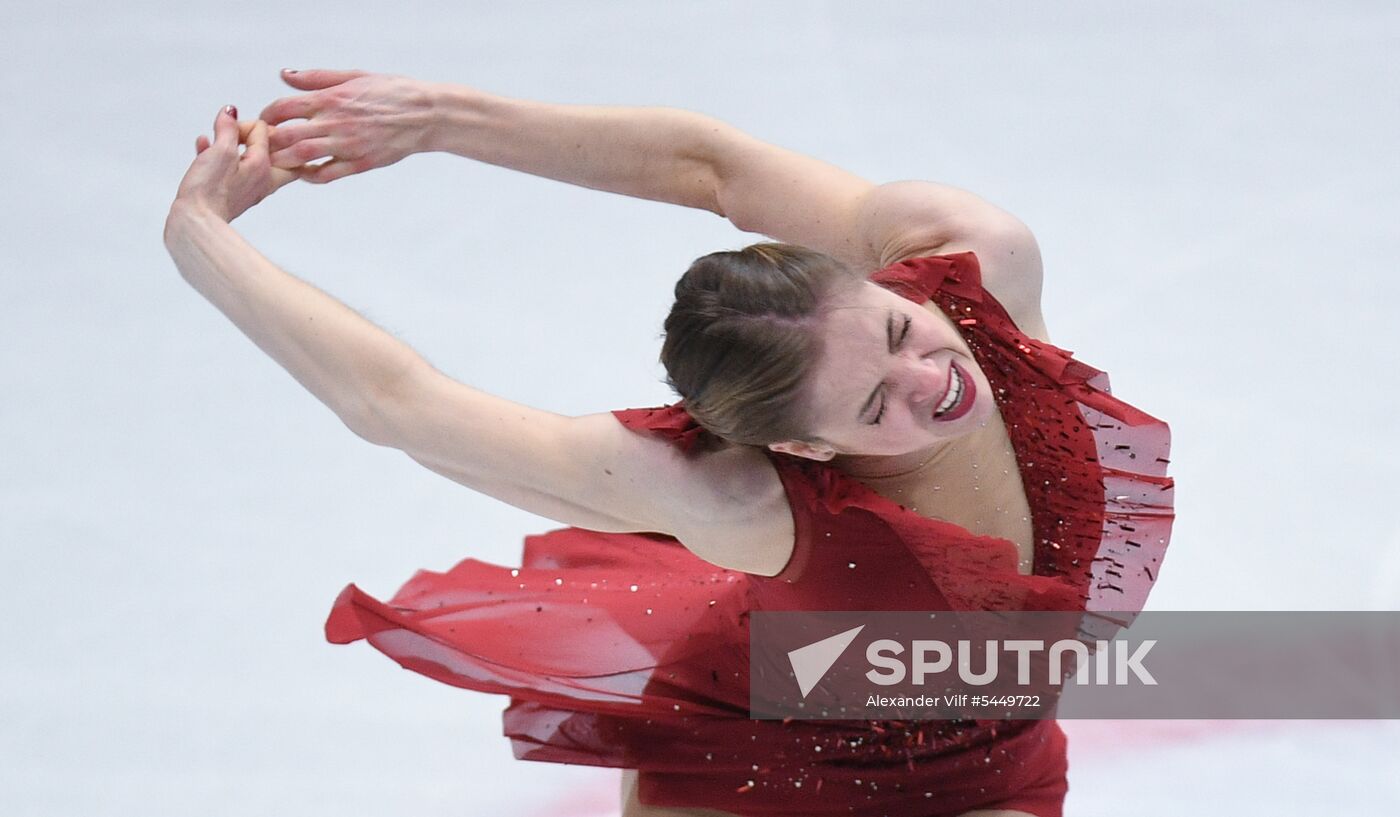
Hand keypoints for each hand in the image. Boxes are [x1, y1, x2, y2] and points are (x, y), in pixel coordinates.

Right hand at [174, 107, 298, 222]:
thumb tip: (231, 111)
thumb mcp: (221, 151)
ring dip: (229, 143)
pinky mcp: (232, 194)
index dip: (243, 124)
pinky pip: (231, 168)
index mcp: (266, 167)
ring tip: (213, 139)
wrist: (195, 222)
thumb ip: (228, 128)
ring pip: (247, 157)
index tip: (228, 130)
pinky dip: (218, 156)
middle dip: (248, 135)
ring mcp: (249, 188)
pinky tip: (203, 147)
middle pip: (269, 148)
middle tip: (233, 133)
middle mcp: (263, 179)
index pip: (265, 131)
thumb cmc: (210, 190)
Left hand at [259, 68, 435, 183]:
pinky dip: (309, 176)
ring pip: (302, 156)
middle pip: (287, 134)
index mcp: (332, 97)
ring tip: (280, 159)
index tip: (267, 120)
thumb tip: (285, 75)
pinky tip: (305, 172)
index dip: (268, 115)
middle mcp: (336, 122)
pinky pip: (326, 174)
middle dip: (271, 140)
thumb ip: (317, 78)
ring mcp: (348, 145)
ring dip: (285, 159)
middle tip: (267, 143)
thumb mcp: (354, 76)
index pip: (284, 107)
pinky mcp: (360, 163)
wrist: (426, 114)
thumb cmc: (393, 92)